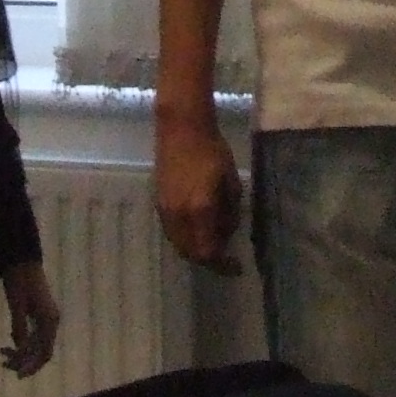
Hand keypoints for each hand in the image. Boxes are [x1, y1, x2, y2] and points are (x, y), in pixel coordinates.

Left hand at [0, 259, 60, 376]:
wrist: (22, 258)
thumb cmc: (19, 279)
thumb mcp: (17, 304)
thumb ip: (19, 327)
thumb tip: (19, 349)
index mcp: (49, 320)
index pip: (45, 353)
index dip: (32, 366)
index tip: (17, 376)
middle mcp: (51, 321)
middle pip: (41, 352)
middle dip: (24, 361)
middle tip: (3, 364)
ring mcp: (46, 318)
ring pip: (36, 345)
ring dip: (21, 353)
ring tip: (2, 355)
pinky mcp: (39, 314)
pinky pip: (33, 336)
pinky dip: (21, 343)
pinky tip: (8, 345)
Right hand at [155, 114, 244, 273]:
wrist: (181, 129)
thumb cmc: (212, 150)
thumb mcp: (231, 181)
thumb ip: (230, 211)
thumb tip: (228, 232)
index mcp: (200, 210)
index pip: (209, 251)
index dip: (223, 264)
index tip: (236, 267)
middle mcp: (179, 216)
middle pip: (191, 253)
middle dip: (209, 260)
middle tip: (225, 258)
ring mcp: (166, 211)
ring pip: (179, 245)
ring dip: (196, 250)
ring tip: (212, 243)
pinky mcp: (159, 203)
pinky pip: (172, 232)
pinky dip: (185, 239)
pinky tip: (198, 230)